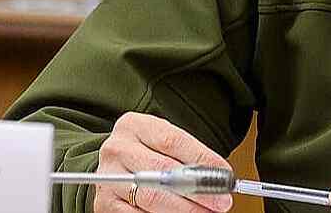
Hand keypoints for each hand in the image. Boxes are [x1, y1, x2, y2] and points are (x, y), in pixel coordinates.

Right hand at [94, 112, 233, 212]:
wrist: (114, 166)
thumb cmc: (145, 153)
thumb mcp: (162, 144)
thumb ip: (186, 156)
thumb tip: (220, 178)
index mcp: (134, 125)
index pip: (173, 141)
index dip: (202, 160)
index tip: (225, 176)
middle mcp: (117, 148)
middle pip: (164, 172)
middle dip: (198, 191)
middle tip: (221, 201)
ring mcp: (108, 177)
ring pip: (152, 197)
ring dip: (185, 209)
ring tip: (205, 211)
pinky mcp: (105, 203)